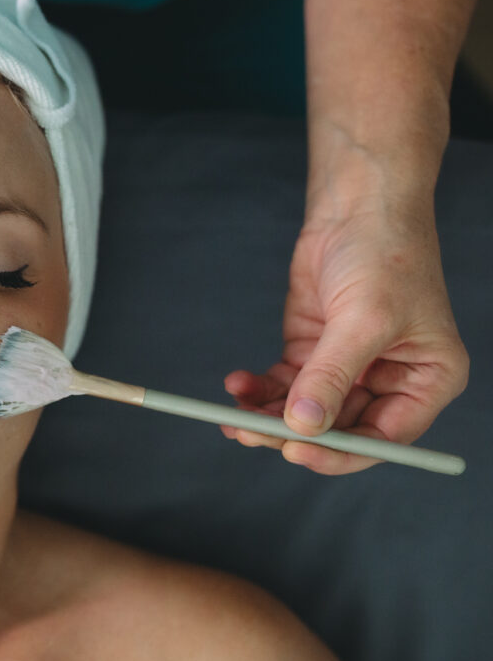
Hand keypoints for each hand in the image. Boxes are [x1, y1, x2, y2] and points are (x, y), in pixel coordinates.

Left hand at [223, 203, 467, 473]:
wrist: (358, 208)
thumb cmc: (385, 255)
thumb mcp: (364, 319)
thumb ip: (332, 375)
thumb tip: (304, 426)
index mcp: (426, 381)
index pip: (382, 439)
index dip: (337, 452)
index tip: (295, 452)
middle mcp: (389, 382)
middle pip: (337, 430)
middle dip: (290, 435)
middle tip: (248, 432)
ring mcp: (347, 369)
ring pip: (304, 412)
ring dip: (267, 417)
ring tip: (232, 416)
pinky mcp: (312, 352)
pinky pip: (283, 386)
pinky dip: (259, 391)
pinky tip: (237, 386)